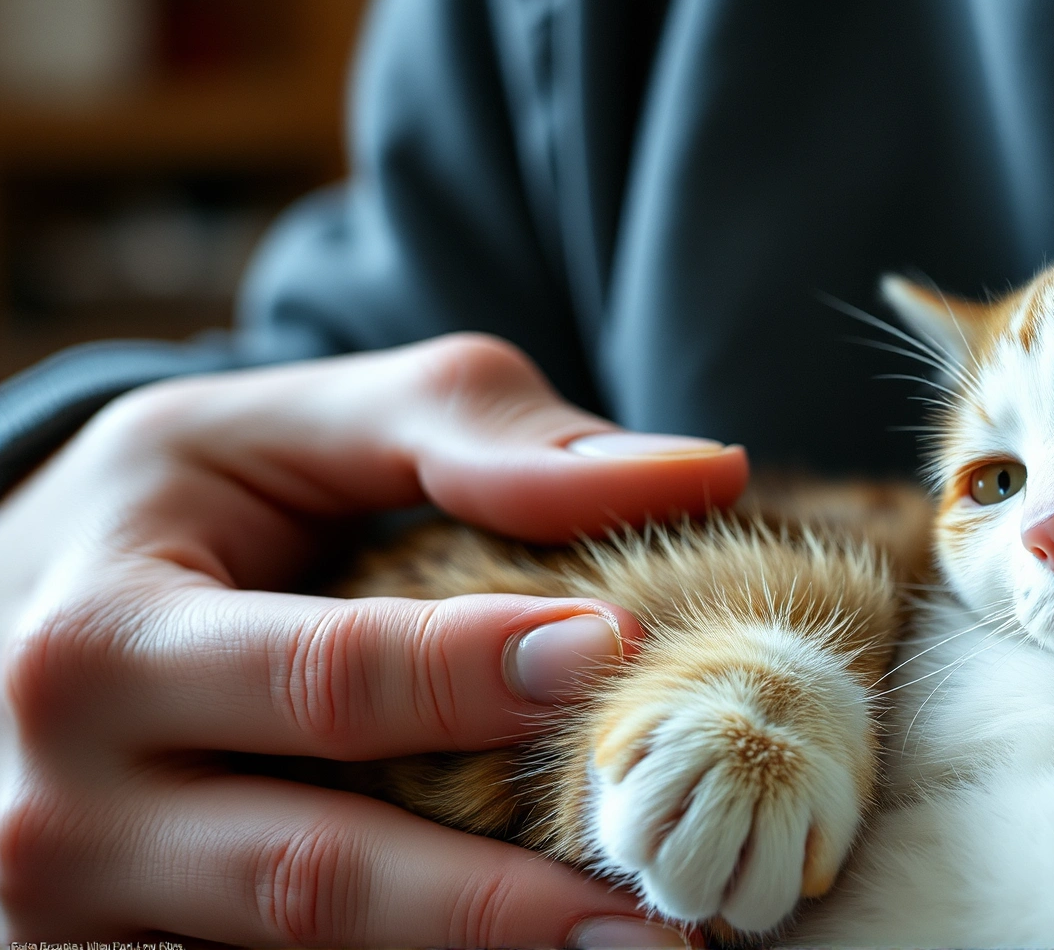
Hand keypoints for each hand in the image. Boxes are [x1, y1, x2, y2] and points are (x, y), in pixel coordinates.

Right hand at [0, 334, 746, 945]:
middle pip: (315, 874)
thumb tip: (704, 473)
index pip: (328, 678)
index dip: (477, 670)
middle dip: (498, 906)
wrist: (4, 622)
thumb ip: (477, 435)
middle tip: (667, 919)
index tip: (625, 651)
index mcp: (101, 646)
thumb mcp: (284, 431)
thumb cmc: (171, 514)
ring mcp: (73, 927)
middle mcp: (64, 813)